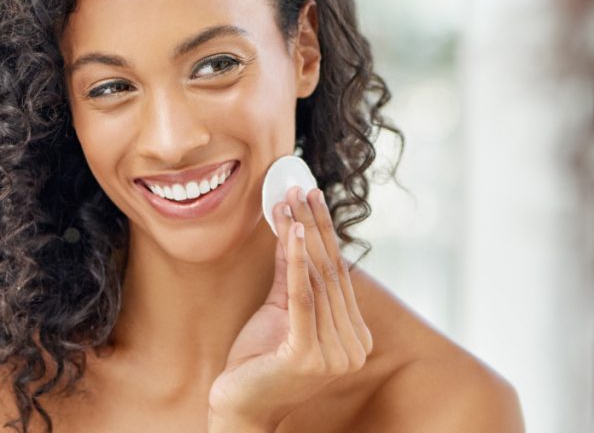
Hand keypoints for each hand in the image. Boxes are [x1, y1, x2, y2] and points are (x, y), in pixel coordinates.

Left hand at [208, 187, 373, 430]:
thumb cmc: (258, 360)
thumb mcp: (278, 310)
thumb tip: (293, 227)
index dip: (324, 231)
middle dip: (314, 225)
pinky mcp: (310, 356)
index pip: (339, 273)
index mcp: (354, 337)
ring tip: (288, 200)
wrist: (239, 406)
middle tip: (302, 187)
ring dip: (300, 234)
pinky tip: (288, 230)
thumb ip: (290, 274)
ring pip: (317, 280)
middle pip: (330, 272)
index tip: (311, 195)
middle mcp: (353, 347)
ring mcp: (335, 355)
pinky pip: (302, 298)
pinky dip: (294, 260)